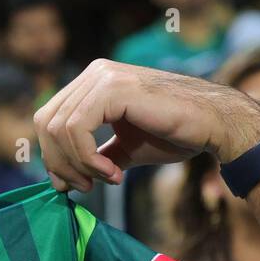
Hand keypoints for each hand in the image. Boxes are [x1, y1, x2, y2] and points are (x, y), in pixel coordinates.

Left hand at [33, 59, 259, 192]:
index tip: (73, 184)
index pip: (48, 119)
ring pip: (59, 128)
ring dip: (77, 165)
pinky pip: (77, 129)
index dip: (53, 156)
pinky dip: (88, 159)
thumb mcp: (122, 150)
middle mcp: (94, 73)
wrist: (213, 125)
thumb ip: (92, 158)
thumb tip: (58, 183)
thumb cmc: (173, 134)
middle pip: (46, 123)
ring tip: (106, 179)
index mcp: (92, 83)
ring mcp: (103, 76)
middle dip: (60, 163)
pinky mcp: (114, 88)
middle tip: (85, 187)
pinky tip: (113, 174)